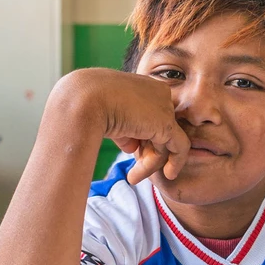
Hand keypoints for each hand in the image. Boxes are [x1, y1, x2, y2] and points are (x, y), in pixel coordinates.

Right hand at [66, 68, 188, 184]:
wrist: (84, 100)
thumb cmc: (89, 104)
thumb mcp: (109, 115)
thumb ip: (125, 130)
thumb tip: (132, 146)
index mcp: (144, 86)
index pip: (149, 117)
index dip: (141, 137)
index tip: (129, 151)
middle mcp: (158, 94)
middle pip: (159, 129)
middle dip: (147, 152)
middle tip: (134, 172)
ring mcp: (164, 107)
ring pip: (167, 141)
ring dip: (151, 163)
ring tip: (133, 178)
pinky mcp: (167, 124)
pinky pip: (180, 146)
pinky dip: (176, 162)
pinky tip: (169, 175)